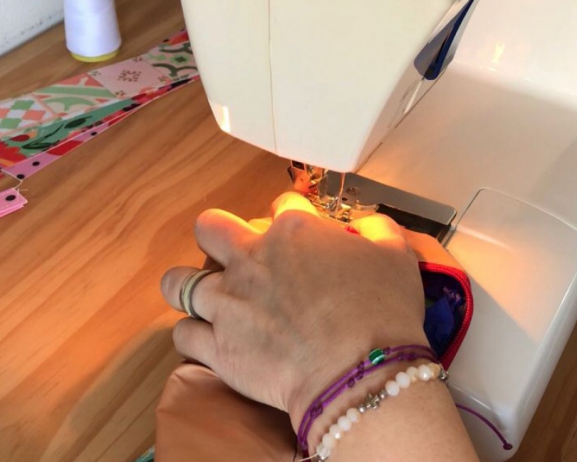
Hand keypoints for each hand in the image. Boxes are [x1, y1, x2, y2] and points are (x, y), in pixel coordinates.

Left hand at [160, 193, 432, 428]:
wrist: (360, 371)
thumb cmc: (384, 311)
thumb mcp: (397, 256)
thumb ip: (379, 229)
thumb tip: (368, 222)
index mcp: (294, 231)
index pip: (283, 205)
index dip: (293, 216)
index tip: (302, 236)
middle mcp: (252, 259)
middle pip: (210, 228)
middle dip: (216, 235)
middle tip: (235, 254)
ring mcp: (228, 302)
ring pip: (179, 282)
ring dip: (188, 286)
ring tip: (203, 297)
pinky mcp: (217, 346)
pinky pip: (184, 334)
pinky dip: (193, 335)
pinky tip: (207, 340)